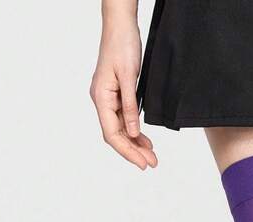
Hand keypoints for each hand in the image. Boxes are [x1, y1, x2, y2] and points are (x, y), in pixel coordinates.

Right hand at [90, 18, 157, 169]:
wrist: (121, 25)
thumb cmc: (122, 45)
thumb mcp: (129, 77)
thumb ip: (130, 106)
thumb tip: (133, 132)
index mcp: (100, 97)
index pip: (112, 133)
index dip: (127, 151)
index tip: (142, 163)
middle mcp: (102, 100)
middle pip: (116, 135)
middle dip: (133, 151)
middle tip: (151, 163)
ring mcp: (108, 98)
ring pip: (121, 129)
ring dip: (135, 144)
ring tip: (151, 156)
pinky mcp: (116, 95)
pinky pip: (124, 119)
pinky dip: (135, 131)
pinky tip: (145, 140)